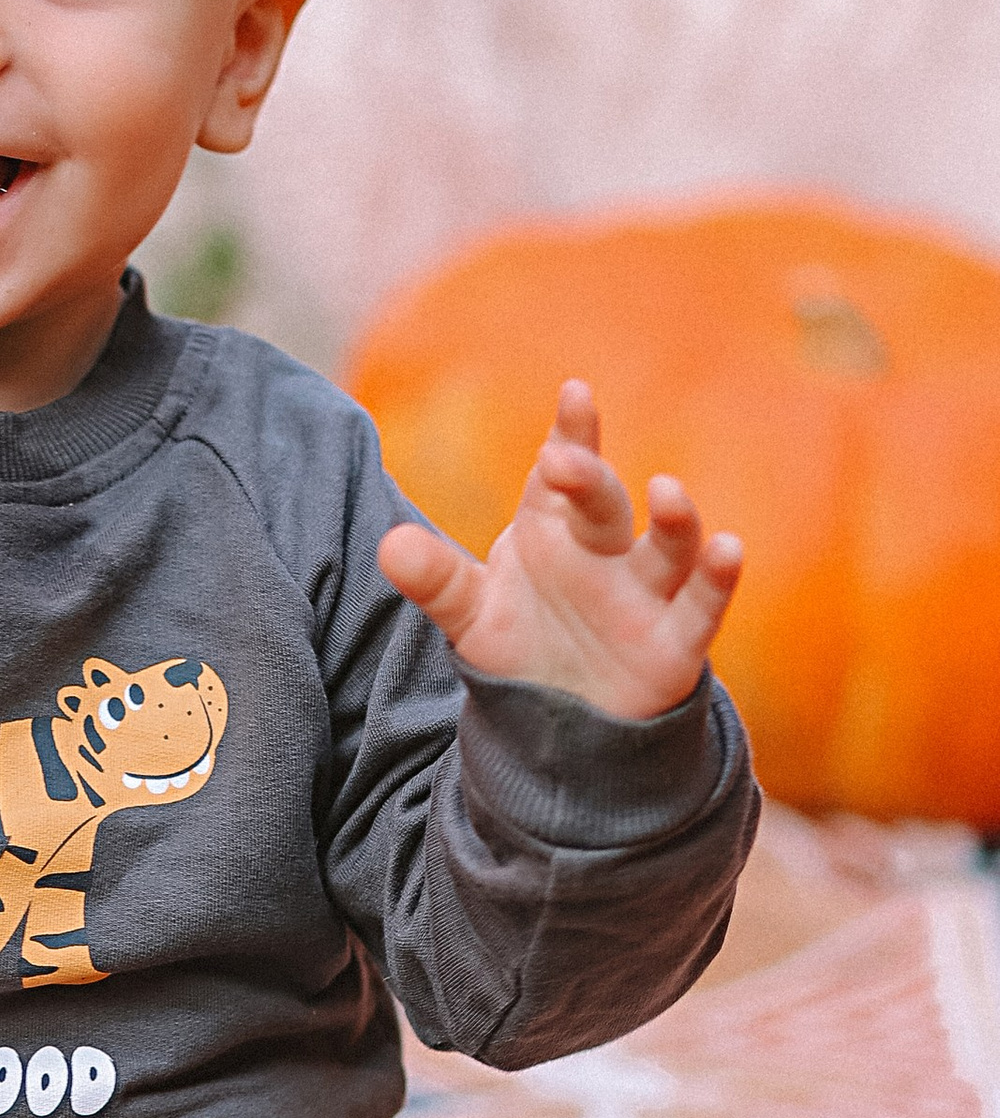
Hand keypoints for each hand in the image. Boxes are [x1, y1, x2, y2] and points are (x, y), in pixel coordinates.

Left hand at [377, 379, 740, 721]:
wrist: (562, 724)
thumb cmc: (523, 646)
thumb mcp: (471, 615)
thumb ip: (437, 580)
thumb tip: (389, 546)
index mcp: (553, 527)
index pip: (562, 468)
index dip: (572, 431)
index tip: (575, 393)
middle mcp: (605, 550)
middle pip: (603, 504)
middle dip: (589, 479)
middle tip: (563, 460)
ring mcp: (645, 594)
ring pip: (667, 549)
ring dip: (674, 521)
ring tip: (667, 491)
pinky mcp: (675, 645)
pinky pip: (701, 608)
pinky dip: (716, 579)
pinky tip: (728, 548)